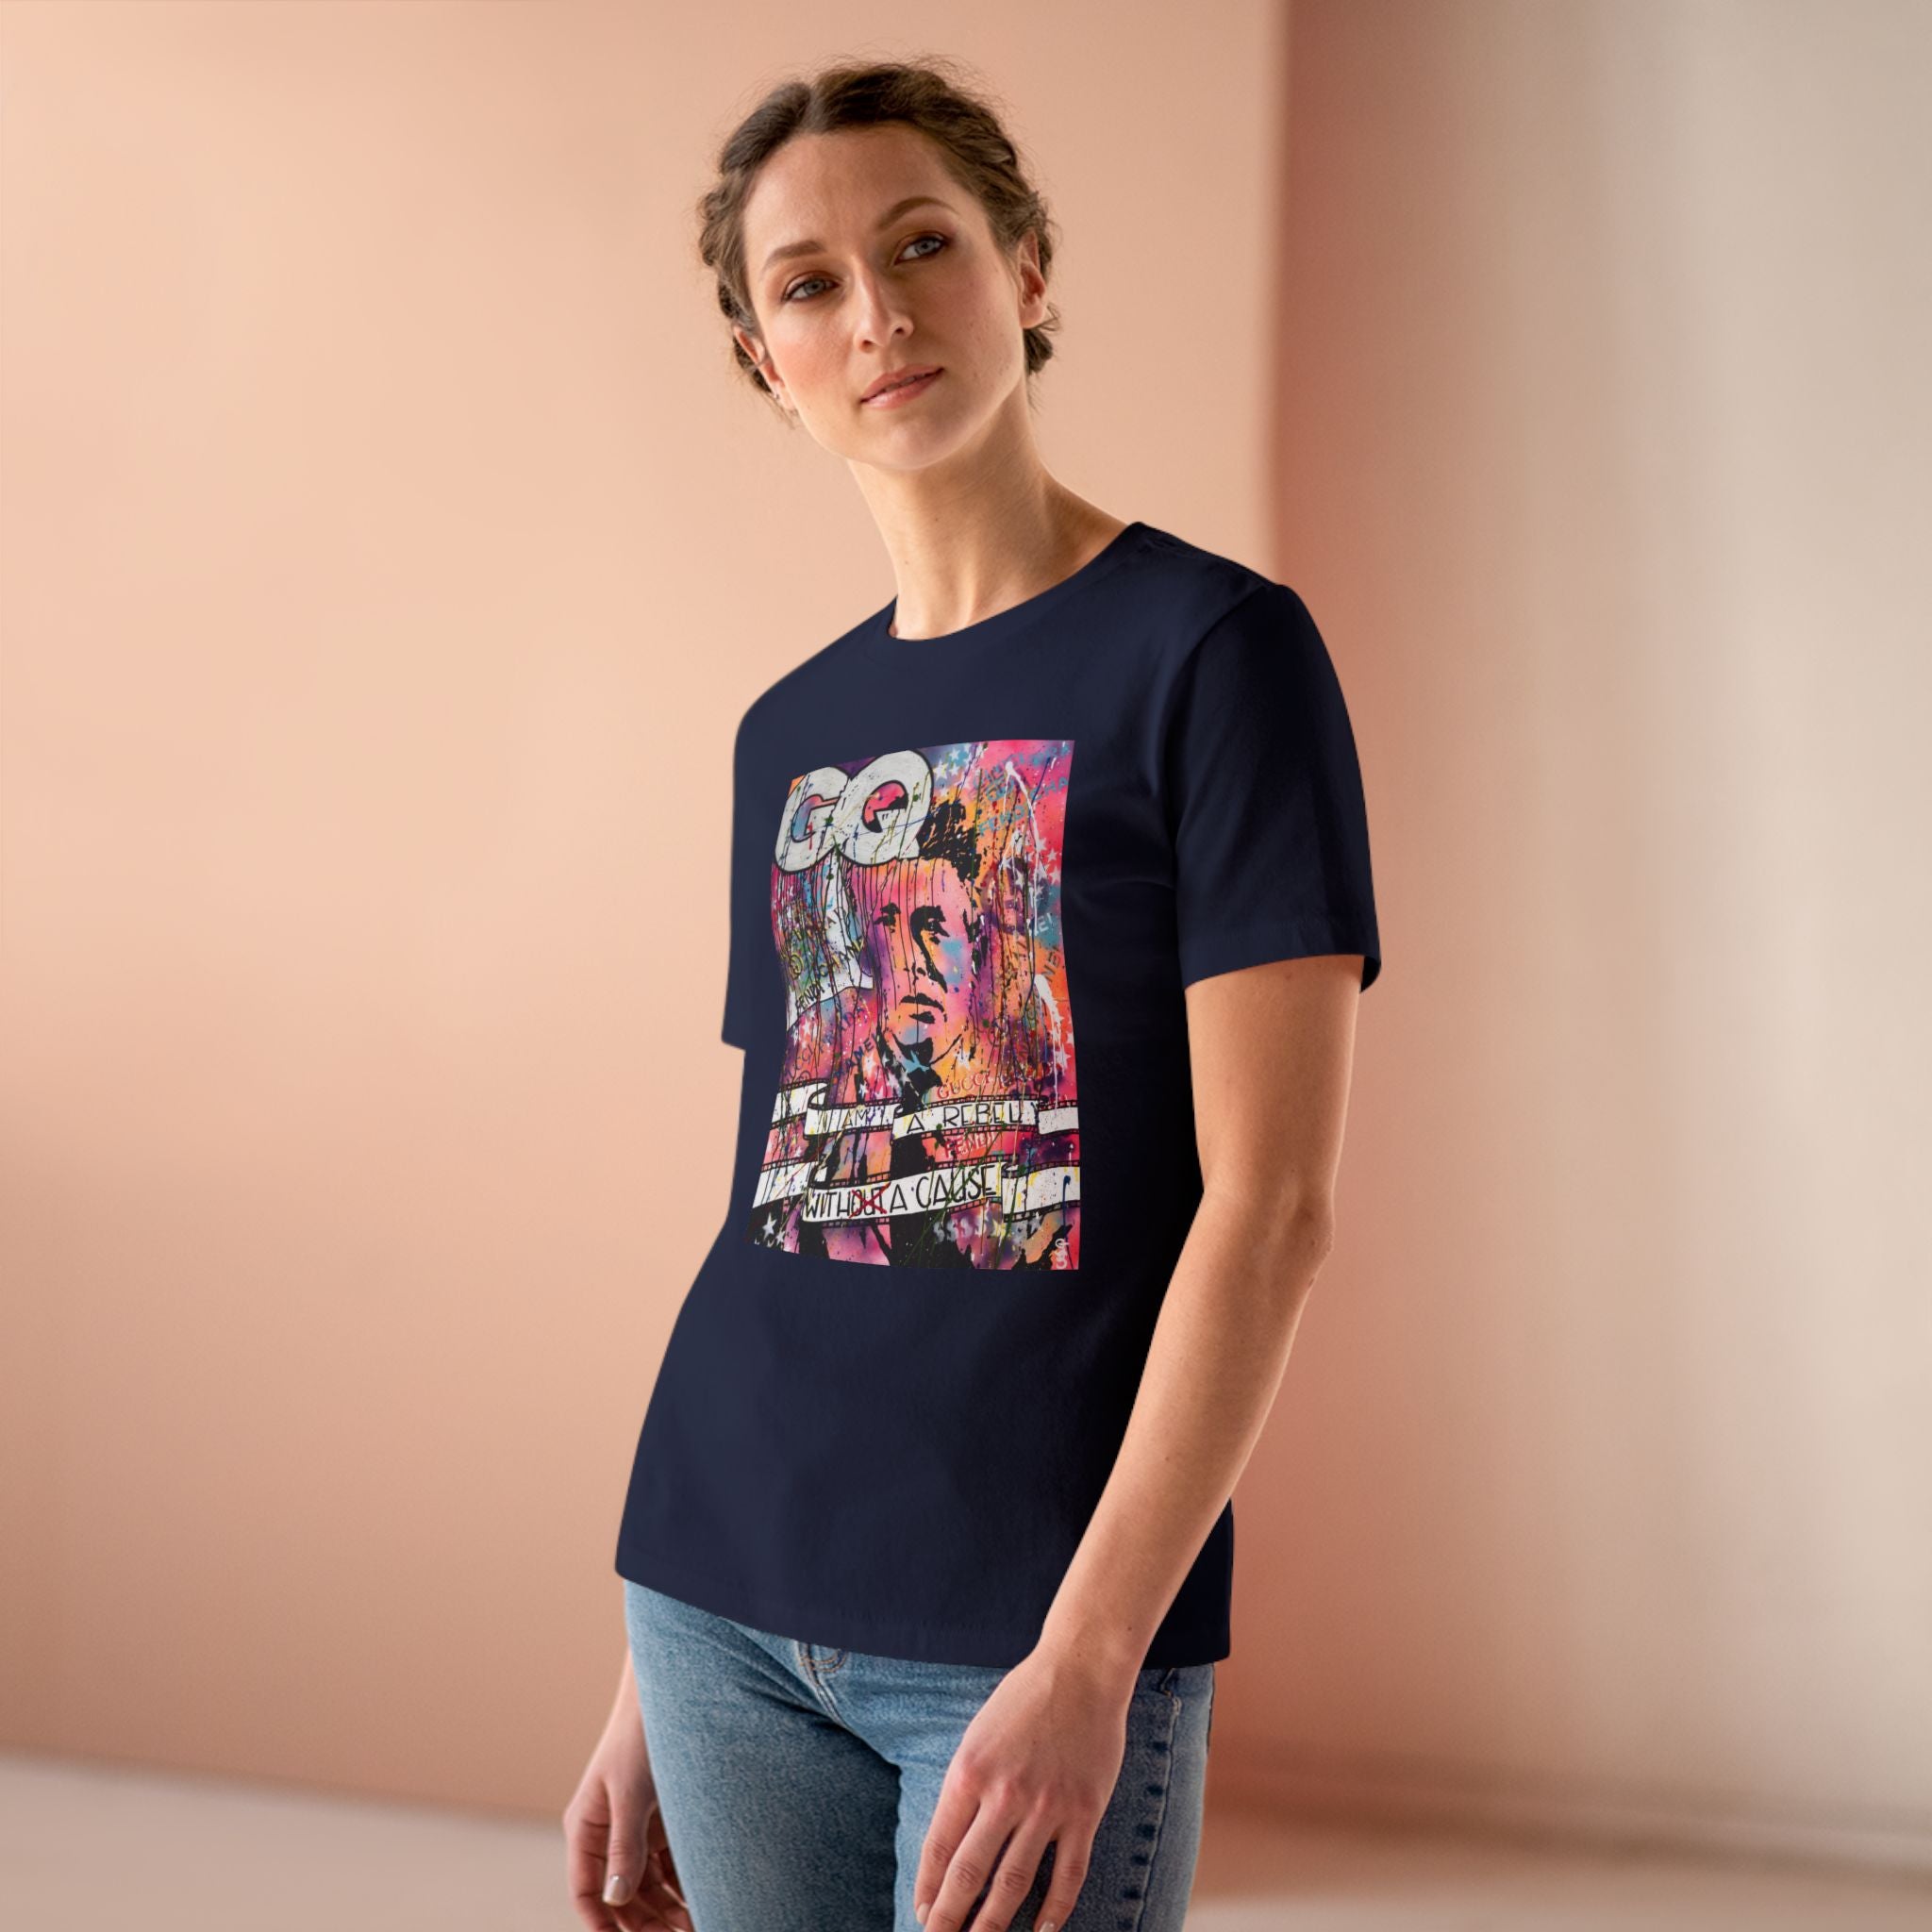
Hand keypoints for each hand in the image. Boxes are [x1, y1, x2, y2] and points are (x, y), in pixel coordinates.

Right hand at [562, 1690, 694, 1931]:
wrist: (672, 1690)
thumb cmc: (639, 1735)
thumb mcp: (630, 1793)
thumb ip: (623, 1846)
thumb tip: (614, 1898)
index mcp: (586, 1828)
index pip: (585, 1893)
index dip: (602, 1926)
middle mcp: (607, 1834)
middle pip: (621, 1897)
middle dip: (646, 1924)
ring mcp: (636, 1829)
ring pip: (648, 1887)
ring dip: (668, 1910)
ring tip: (697, 1925)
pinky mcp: (663, 1821)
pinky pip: (670, 1866)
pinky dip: (683, 1886)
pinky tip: (703, 1900)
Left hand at [912, 1647, 1131, 1931]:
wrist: (1081, 1669)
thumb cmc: (1024, 1698)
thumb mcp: (978, 1735)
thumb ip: (966, 1786)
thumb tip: (952, 1843)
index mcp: (969, 1771)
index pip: (940, 1846)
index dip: (929, 1888)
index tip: (923, 1914)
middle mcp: (1004, 1794)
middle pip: (970, 1873)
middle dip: (950, 1918)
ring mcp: (1046, 1806)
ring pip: (1015, 1883)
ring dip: (994, 1923)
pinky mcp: (1085, 1811)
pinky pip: (1068, 1874)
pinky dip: (1055, 1910)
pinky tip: (1041, 1930)